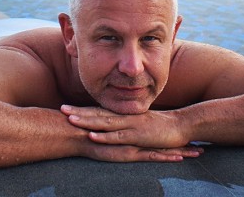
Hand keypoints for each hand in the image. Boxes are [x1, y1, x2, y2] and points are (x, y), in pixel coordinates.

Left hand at [61, 104, 202, 161]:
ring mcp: (130, 125)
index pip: (99, 111)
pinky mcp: (137, 135)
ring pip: (104, 123)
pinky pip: (117, 136)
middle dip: (79, 112)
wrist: (181, 126)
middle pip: (98, 114)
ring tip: (71, 120)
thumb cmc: (161, 127)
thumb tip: (113, 127)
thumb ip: (127, 125)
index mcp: (124, 115)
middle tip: (62, 109)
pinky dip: (104, 136)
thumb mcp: (141, 124)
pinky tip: (92, 136)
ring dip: (87, 121)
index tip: (67, 108)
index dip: (83, 109)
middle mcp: (124, 117)